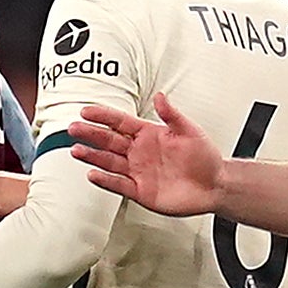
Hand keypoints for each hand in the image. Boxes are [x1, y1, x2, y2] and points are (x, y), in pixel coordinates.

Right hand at [71, 94, 225, 216]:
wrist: (214, 185)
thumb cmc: (205, 158)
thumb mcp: (190, 131)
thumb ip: (172, 115)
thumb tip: (160, 96)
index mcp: (148, 135)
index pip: (120, 123)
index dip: (103, 116)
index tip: (87, 111)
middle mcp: (139, 152)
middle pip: (109, 141)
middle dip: (91, 134)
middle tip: (73, 128)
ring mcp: (138, 171)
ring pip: (109, 162)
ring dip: (92, 156)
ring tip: (76, 150)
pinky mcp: (140, 191)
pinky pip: (118, 184)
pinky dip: (105, 180)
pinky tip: (93, 174)